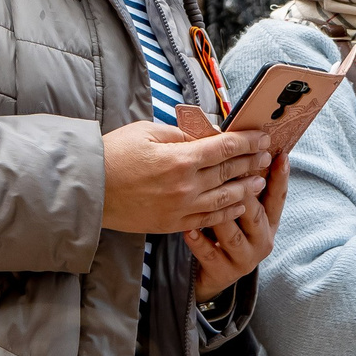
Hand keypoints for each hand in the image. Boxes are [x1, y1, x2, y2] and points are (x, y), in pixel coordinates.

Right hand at [101, 122, 273, 235]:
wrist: (88, 189)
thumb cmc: (114, 154)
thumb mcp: (147, 131)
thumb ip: (181, 134)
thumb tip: (206, 136)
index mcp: (180, 158)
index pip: (224, 148)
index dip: (247, 142)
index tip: (262, 136)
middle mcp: (186, 186)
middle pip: (229, 172)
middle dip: (251, 162)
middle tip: (267, 156)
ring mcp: (180, 208)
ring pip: (224, 199)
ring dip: (246, 189)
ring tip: (260, 181)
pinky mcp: (172, 224)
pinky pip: (208, 220)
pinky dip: (226, 212)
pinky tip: (238, 206)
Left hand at [188, 153, 288, 299]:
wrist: (211, 274)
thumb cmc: (223, 232)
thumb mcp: (239, 209)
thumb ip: (241, 185)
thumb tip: (235, 144)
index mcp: (268, 221)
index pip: (278, 196)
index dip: (280, 177)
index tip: (280, 155)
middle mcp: (262, 240)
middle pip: (256, 214)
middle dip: (245, 192)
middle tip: (234, 170)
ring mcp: (245, 259)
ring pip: (232, 235)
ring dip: (220, 217)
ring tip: (206, 199)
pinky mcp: (225, 272)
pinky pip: (210, 254)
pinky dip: (199, 242)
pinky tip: (188, 229)